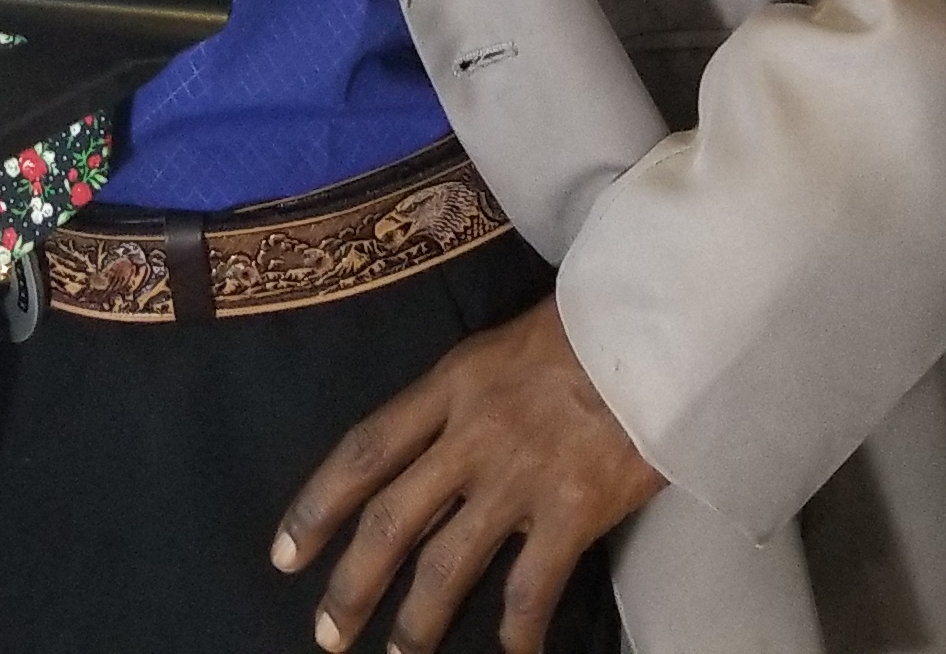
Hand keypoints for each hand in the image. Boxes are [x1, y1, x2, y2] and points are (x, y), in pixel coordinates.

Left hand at [274, 296, 662, 653]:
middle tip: (327, 634)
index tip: (285, 555)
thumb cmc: (588, 330)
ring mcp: (520, 476)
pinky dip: (518, 629)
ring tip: (399, 653)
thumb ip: (464, 401)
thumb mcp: (503, 348)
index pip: (364, 450)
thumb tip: (432, 460)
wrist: (660, 324)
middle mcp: (472, 435)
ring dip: (417, 620)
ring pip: (446, 564)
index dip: (317, 506)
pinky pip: (531, 587)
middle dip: (352, 584)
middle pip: (392, 520)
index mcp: (451, 385)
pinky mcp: (573, 510)